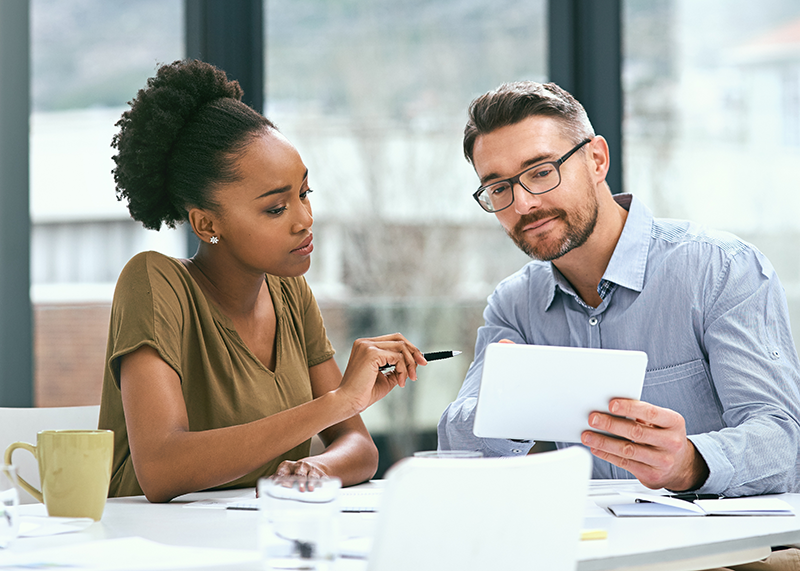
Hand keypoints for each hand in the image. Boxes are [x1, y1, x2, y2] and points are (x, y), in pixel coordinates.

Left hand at [272, 458, 329, 491]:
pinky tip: (322, 485)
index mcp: (287, 466)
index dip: (281, 478)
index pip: (283, 472)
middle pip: (299, 472)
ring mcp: (310, 468)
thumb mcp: (282, 475)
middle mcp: (299, 465)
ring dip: (311, 481)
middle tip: (299, 489)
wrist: (309, 466)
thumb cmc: (292, 473)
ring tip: (310, 488)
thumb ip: (272, 482)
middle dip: (299, 480)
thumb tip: (259, 492)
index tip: (279, 484)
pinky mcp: (320, 472)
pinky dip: (322, 481)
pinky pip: (322, 476)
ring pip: (311, 474)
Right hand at [337, 333, 425, 414]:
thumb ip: (397, 368)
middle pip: (399, 339)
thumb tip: (415, 363)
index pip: (393, 339)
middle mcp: (365, 342)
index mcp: (365, 345)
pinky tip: (400, 382)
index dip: (409, 348)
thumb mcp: (385, 379)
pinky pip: (397, 357)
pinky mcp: (371, 353)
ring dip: (410, 364)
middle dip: (414, 352)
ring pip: (400, 347)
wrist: (348, 402)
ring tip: (409, 379)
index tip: (419, 361)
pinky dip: (403, 370)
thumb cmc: (363, 393)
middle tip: (423, 364)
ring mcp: (367, 346)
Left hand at [580, 399, 708, 490]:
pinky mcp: (652, 475)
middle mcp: (671, 442)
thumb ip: (642, 415)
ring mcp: (663, 460)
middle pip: (636, 431)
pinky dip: (607, 455)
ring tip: (588, 435)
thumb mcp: (662, 422)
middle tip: (593, 418)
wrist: (681, 466)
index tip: (611, 404)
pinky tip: (596, 448)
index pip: (650, 412)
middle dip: (611, 424)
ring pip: (628, 450)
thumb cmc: (665, 437)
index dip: (629, 408)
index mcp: (674, 422)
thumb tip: (611, 408)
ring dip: (604, 441)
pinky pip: (625, 464)